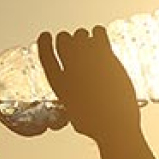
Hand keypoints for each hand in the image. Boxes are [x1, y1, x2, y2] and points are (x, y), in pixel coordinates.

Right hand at [37, 27, 141, 142]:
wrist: (115, 125)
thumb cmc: (96, 126)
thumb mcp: (74, 115)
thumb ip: (71, 101)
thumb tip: (74, 104)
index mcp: (59, 84)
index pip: (45, 54)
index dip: (44, 42)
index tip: (46, 35)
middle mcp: (70, 69)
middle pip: (63, 40)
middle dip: (68, 40)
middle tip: (77, 45)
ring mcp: (88, 61)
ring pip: (80, 34)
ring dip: (85, 37)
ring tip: (92, 45)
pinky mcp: (106, 58)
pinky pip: (98, 32)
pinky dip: (99, 33)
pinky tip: (102, 41)